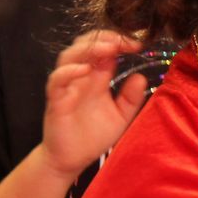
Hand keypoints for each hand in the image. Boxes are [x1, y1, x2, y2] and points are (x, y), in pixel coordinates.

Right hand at [40, 31, 149, 178]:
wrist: (72, 159)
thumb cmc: (94, 136)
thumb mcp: (121, 116)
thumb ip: (131, 97)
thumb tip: (141, 77)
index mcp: (98, 78)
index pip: (106, 50)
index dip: (120, 42)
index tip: (139, 44)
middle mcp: (81, 78)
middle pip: (86, 46)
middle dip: (105, 38)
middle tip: (125, 41)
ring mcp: (67, 87)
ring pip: (69, 57)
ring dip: (88, 49)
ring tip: (108, 48)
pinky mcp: (55, 100)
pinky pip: (56, 81)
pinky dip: (68, 72)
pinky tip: (84, 69)